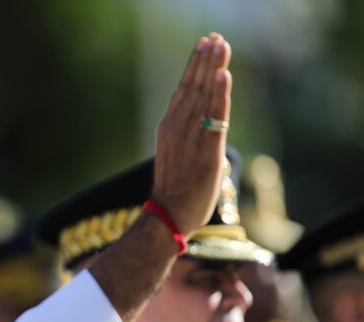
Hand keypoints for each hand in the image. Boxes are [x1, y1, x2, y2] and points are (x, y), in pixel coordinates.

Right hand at [152, 33, 231, 236]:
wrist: (168, 214)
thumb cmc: (173, 187)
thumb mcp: (172, 153)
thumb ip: (182, 130)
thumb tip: (190, 109)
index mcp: (167, 127)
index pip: (183, 89)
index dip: (195, 66)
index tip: (204, 45)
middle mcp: (176, 128)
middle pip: (194, 87)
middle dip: (205, 61)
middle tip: (215, 38)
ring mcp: (190, 139)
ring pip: (204, 97)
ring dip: (213, 69)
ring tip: (221, 46)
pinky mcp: (207, 152)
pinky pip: (215, 117)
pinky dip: (219, 95)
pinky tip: (223, 75)